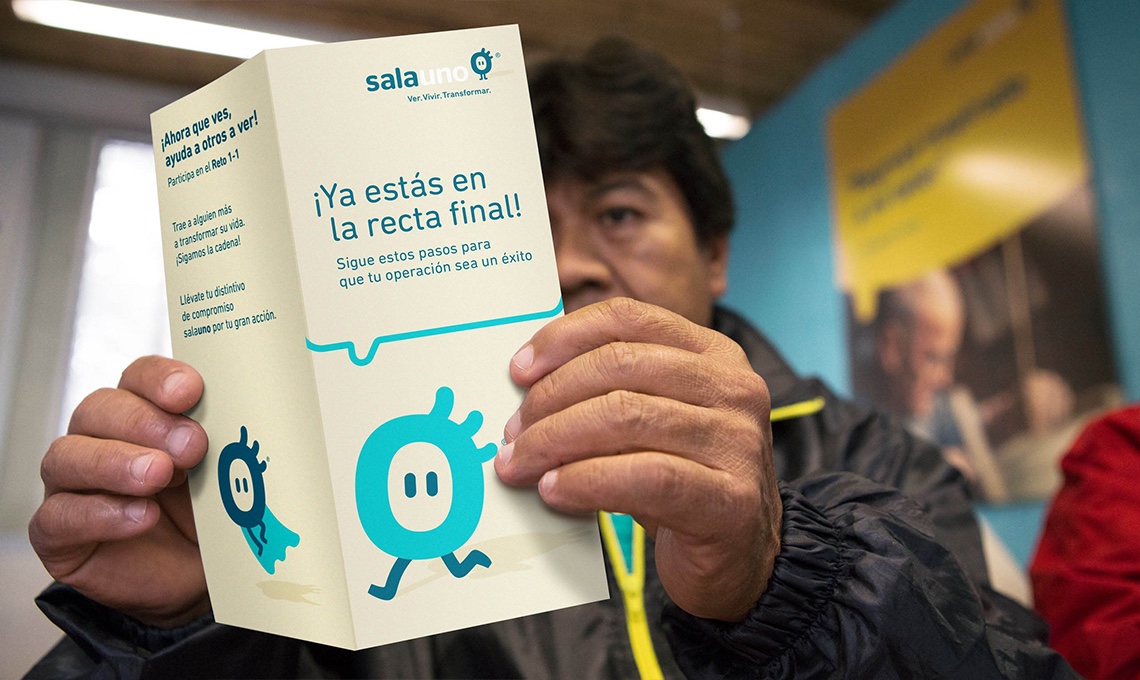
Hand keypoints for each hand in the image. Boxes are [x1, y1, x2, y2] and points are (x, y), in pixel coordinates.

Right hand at [28, 356, 210, 627]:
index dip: (160, 379)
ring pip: (68, 456)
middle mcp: (100, 439)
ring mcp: (72, 485)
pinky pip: (59, 515)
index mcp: (143, 413)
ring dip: (116, 462)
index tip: (190, 391)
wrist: (192, 579)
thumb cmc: (208, 515)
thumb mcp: (226, 475)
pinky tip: (141, 516)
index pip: (139, 378)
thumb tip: (252, 422)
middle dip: (145, 423)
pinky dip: (101, 513)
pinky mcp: (58, 533)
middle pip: (100, 409)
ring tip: (158, 476)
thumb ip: (227, 446)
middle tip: (190, 445)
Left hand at [495, 298, 780, 621]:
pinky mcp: (731, 499)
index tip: (519, 371)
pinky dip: (586, 480)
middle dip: (551, 397)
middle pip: (621, 366)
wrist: (738, 560)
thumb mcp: (648, 424)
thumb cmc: (681, 485)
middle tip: (512, 432)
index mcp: (713, 355)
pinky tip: (554, 490)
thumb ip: (606, 395)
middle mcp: (733, 388)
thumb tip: (526, 386)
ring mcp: (738, 441)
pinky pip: (644, 477)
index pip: (629, 319)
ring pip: (627, 416)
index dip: (565, 338)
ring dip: (556, 440)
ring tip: (520, 464)